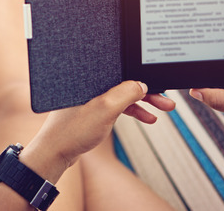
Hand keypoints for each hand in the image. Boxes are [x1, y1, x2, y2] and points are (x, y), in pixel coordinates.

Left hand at [26, 81, 174, 178]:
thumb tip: (142, 83)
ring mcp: (92, 96)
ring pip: (124, 95)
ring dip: (144, 102)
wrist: (55, 154)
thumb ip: (126, 93)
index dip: (142, 75)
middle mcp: (91, 82)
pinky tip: (148, 118)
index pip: (122, 69)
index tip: (160, 83)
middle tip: (168, 100)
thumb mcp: (105, 109)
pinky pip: (118, 106)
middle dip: (148, 91)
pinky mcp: (93, 109)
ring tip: (164, 109)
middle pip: (125, 81)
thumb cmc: (73, 130)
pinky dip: (133, 111)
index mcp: (91, 75)